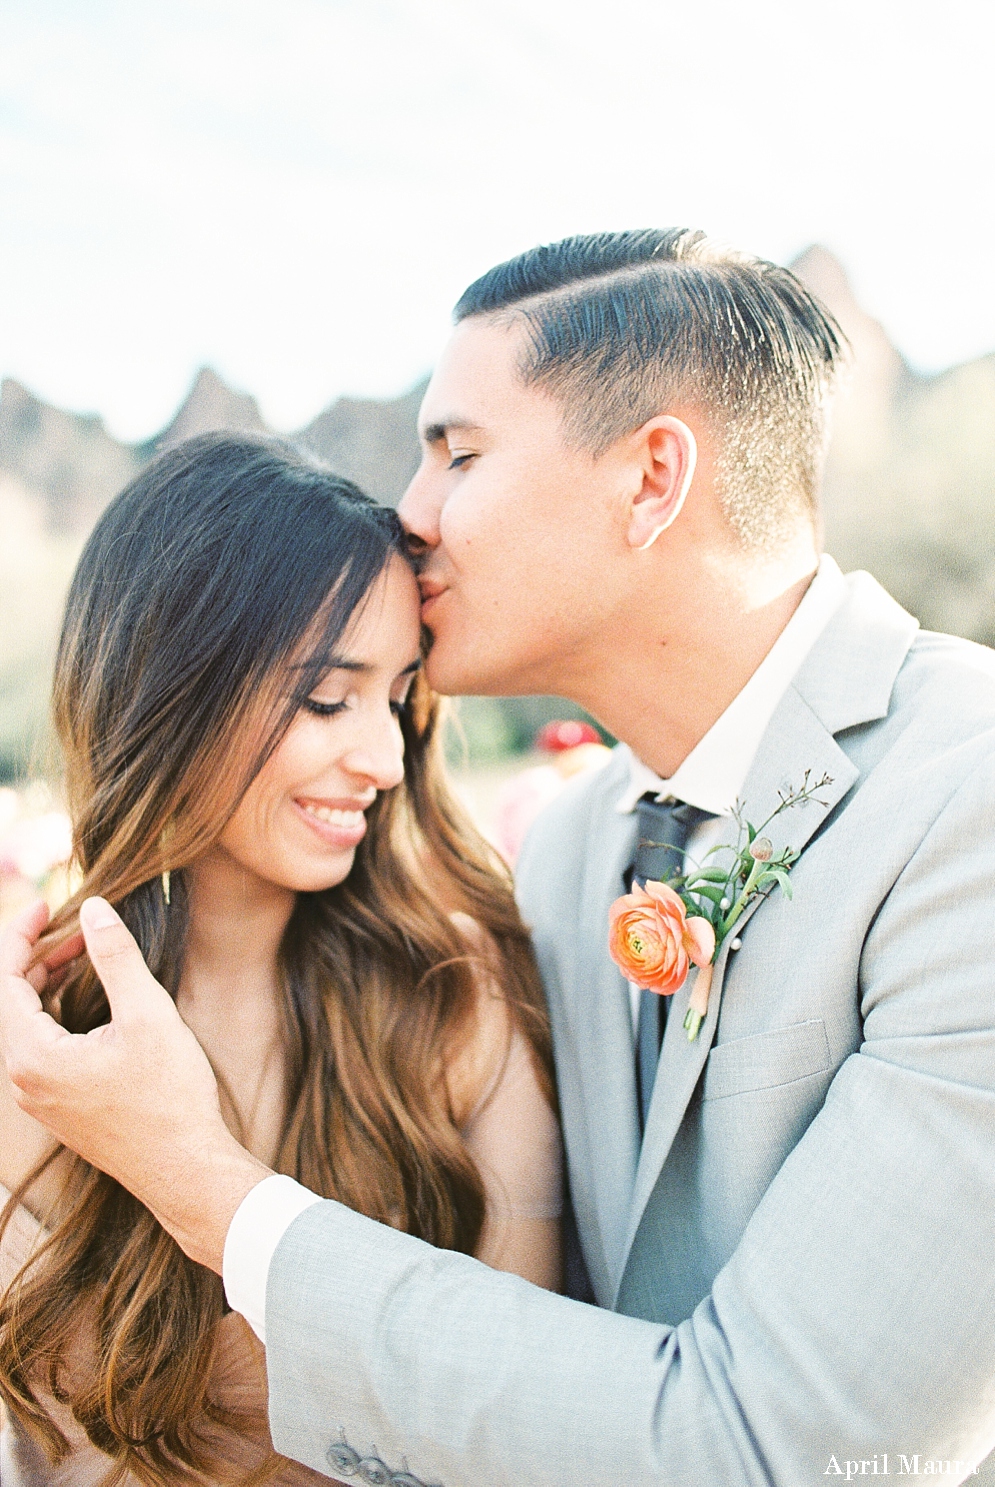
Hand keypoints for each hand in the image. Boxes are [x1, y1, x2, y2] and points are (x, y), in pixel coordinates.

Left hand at [0, 897, 271, 1270]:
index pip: (4, 980)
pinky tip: (86, 1003)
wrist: (184, 1168)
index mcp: (32, 1056)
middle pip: (9, 1002)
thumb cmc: (168, 1095)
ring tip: (81, 956)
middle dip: (37, 957)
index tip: (46, 904)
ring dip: (46, 986)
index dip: (21, 935)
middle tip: (72, 928)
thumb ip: (114, 956)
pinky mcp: (58, 1108)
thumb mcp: (147, 1014)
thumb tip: (93, 908)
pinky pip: (39, 1049)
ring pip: (24, 1026)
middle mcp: (23, 1080)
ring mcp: (38, 1098)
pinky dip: (53, 1015)